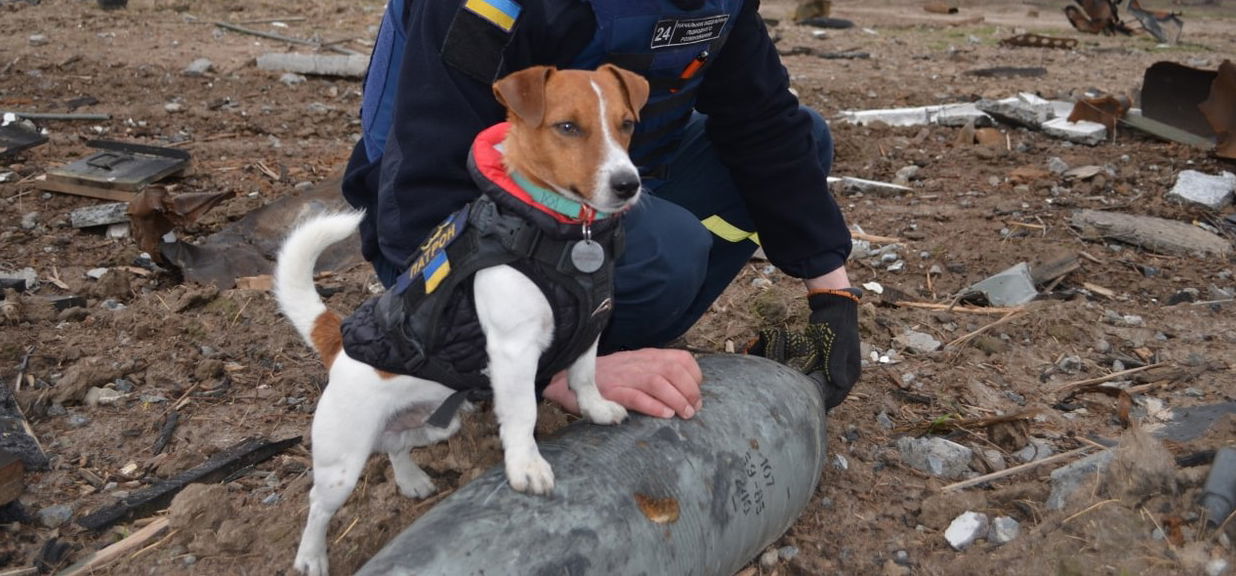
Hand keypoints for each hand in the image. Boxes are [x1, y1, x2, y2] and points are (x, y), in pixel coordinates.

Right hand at [543, 349, 702, 418]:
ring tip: (684, 414)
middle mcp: (638, 363)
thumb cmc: (608, 378)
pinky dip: (653, 405)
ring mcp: (624, 376)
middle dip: (690, 390)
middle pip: (673, 370)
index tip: (697, 394)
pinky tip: (665, 414)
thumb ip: (658, 374)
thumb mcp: (636, 369)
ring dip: (676, 399)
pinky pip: (635, 396)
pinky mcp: (611, 391)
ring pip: (658, 382)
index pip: (680, 359)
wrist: (569, 378)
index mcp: (647, 356)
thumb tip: (685, 392)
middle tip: (694, 409)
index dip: (694, 376)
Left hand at [747, 288, 861, 409]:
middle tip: (798, 404)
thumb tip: (839, 385)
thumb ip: (836, 364)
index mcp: (851, 371)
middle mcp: (844, 371)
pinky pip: (816, 374)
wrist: (832, 306)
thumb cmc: (836, 325)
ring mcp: (834, 365)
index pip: (838, 395)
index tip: (809, 408)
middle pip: (830, 392)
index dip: (825, 403)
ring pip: (822, 384)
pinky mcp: (824, 359)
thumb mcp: (837, 345)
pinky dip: (809, 379)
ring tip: (795, 396)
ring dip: (812, 390)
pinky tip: (795, 383)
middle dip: (817, 399)